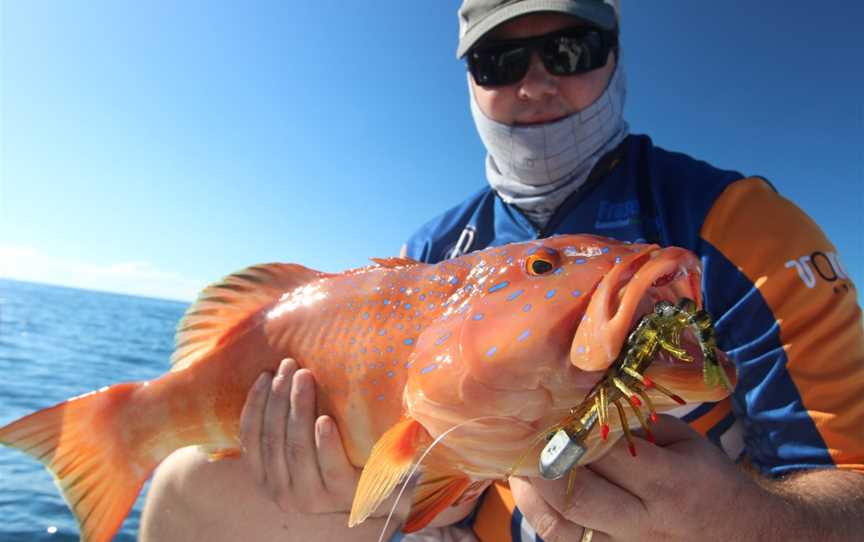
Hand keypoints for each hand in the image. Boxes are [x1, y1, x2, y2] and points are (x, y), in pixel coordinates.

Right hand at [239, 358, 360, 514]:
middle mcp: (283, 493)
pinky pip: (331, 467)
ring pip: (298, 449)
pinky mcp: (342, 495)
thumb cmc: (336, 455)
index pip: (251, 437)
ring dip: (299, 408)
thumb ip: (285, 425)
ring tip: (305, 377)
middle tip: (290, 365)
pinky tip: (326, 419)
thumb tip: (275, 374)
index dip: (255, 403)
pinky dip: (325, 442)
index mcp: (266, 479)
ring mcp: (312, 498)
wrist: (381, 487)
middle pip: (273, 438)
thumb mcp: (304, 445)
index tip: (266, 373)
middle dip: (279, 397)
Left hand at [509, 415, 773, 541]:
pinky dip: (544, 519)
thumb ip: (639, 428)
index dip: (570, 432)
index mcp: (671, 483)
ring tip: (519, 468)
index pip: (607, 454)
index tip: (547, 413)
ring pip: (562, 529)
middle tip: (519, 440)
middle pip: (577, 496)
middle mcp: (647, 524)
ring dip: (532, 496)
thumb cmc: (712, 483)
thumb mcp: (687, 443)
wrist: (749, 540)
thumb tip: (585, 406)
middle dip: (541, 466)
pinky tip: (534, 497)